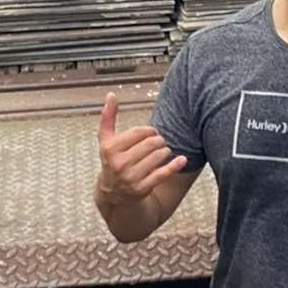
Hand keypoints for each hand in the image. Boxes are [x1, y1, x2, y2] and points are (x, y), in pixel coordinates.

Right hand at [95, 93, 184, 207]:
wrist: (112, 193)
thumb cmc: (112, 159)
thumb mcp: (106, 139)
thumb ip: (108, 116)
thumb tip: (111, 94)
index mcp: (110, 148)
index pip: (140, 132)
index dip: (150, 131)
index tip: (151, 133)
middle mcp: (120, 163)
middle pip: (151, 144)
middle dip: (159, 140)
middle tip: (160, 142)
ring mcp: (131, 177)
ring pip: (159, 156)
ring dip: (166, 151)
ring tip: (163, 151)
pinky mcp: (143, 188)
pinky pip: (163, 173)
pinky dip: (175, 165)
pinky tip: (182, 159)